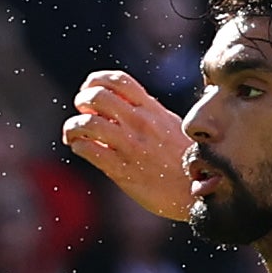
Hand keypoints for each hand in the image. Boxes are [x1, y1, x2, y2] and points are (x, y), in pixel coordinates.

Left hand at [63, 70, 198, 222]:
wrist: (198, 192)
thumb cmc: (185, 160)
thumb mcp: (171, 127)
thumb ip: (148, 113)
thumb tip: (124, 104)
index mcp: (152, 110)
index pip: (118, 80)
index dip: (96, 80)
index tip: (89, 89)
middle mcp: (140, 124)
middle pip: (97, 96)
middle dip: (82, 100)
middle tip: (81, 111)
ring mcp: (130, 147)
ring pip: (87, 123)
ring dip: (73, 126)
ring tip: (73, 133)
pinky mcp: (122, 171)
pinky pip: (88, 150)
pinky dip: (77, 146)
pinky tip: (81, 149)